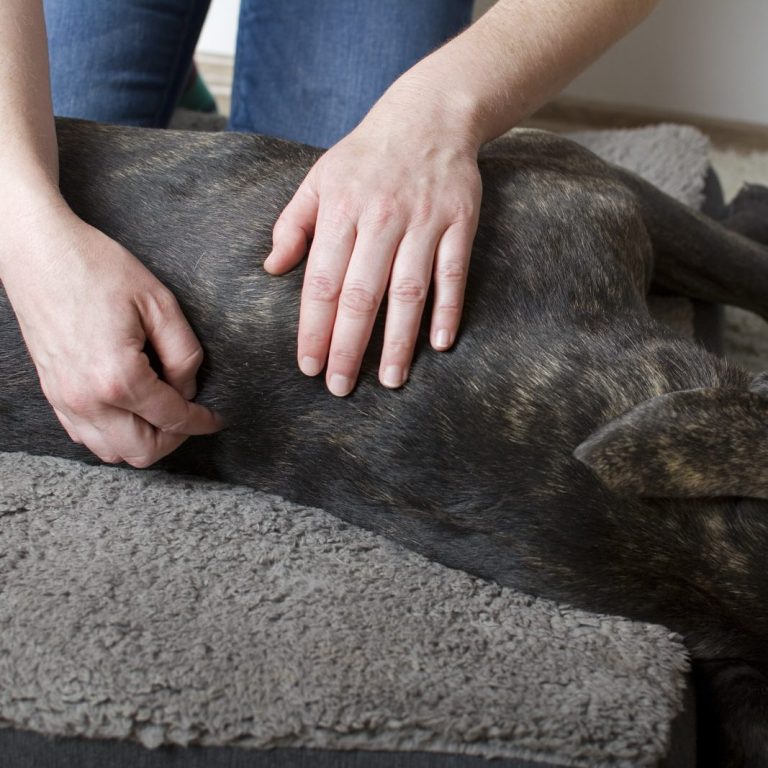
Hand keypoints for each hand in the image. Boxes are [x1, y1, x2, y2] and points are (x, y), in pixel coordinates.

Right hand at [0, 198, 221, 465]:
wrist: (39, 252)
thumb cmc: (98, 269)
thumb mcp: (160, 304)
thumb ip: (184, 354)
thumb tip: (188, 388)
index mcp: (118, 377)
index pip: (172, 420)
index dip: (201, 422)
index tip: (215, 419)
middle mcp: (87, 399)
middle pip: (142, 452)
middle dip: (174, 438)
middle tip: (190, 414)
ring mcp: (64, 399)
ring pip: (111, 452)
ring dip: (143, 440)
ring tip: (161, 411)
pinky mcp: (52, 393)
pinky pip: (86, 436)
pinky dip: (113, 433)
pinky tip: (130, 407)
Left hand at [264, 92, 481, 395]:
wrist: (429, 116)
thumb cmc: (365, 155)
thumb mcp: (319, 178)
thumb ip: (293, 224)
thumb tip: (273, 269)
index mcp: (341, 211)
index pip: (322, 282)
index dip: (314, 328)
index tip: (309, 365)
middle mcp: (380, 219)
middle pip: (361, 295)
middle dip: (349, 347)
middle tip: (341, 387)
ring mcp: (424, 222)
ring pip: (408, 292)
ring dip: (399, 341)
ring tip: (391, 380)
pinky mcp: (460, 223)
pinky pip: (453, 274)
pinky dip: (448, 309)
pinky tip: (440, 344)